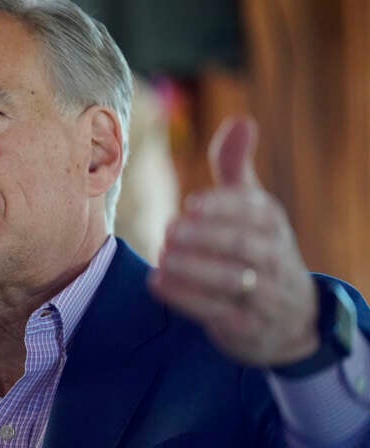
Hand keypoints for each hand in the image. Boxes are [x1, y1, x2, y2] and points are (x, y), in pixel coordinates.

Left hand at [148, 117, 319, 366]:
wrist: (291, 317)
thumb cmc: (259, 247)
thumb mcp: (253, 206)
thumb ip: (236, 166)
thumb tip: (241, 120)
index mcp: (271, 222)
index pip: (254, 212)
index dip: (223, 207)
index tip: (191, 204)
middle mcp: (273, 257)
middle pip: (244, 247)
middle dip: (205, 238)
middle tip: (168, 231)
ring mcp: (264, 295)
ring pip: (233, 282)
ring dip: (194, 269)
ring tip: (161, 257)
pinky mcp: (247, 327)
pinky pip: (219, 313)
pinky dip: (187, 299)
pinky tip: (156, 283)